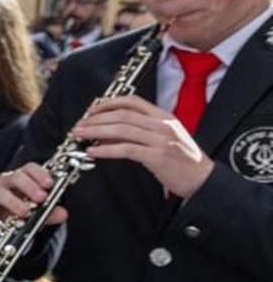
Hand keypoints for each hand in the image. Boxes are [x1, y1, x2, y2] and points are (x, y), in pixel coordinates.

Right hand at [0, 160, 67, 233]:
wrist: (7, 227)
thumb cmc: (25, 211)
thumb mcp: (41, 213)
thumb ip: (51, 213)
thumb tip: (62, 214)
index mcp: (23, 179)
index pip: (29, 168)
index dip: (39, 174)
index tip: (49, 184)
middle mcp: (8, 183)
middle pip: (15, 177)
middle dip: (29, 187)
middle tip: (41, 198)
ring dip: (12, 201)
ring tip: (25, 213)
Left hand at [72, 94, 214, 198]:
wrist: (203, 180)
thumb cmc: (181, 161)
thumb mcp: (162, 140)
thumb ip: (138, 132)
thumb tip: (107, 131)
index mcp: (164, 117)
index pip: (133, 101)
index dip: (108, 103)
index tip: (91, 110)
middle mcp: (162, 125)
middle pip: (122, 114)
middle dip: (96, 119)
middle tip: (78, 125)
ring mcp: (161, 140)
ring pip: (121, 130)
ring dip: (96, 132)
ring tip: (79, 135)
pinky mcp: (157, 157)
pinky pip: (126, 150)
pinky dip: (106, 150)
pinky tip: (93, 152)